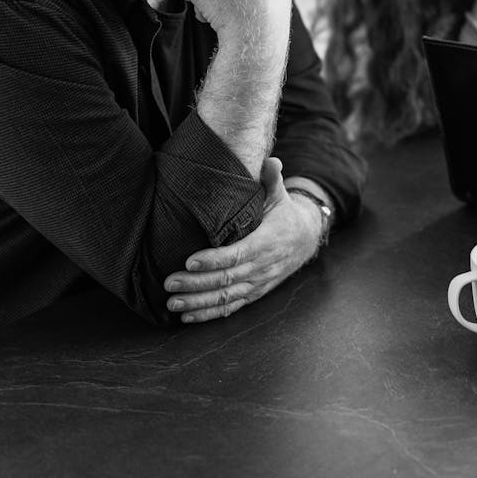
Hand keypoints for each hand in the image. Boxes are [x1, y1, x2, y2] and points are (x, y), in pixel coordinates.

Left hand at [163, 158, 321, 323]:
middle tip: (170, 282)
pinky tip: (187, 316)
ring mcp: (259, 282)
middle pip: (228, 279)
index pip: (238, 254)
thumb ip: (272, 179)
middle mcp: (263, 266)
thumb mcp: (279, 194)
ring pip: (228, 297)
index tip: (189, 260)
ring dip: (199, 303)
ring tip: (173, 303)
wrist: (306, 239)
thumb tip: (273, 161)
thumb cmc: (284, 213)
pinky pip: (232, 306)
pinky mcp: (255, 293)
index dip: (214, 260)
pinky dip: (210, 314)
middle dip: (197, 283)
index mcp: (268, 241)